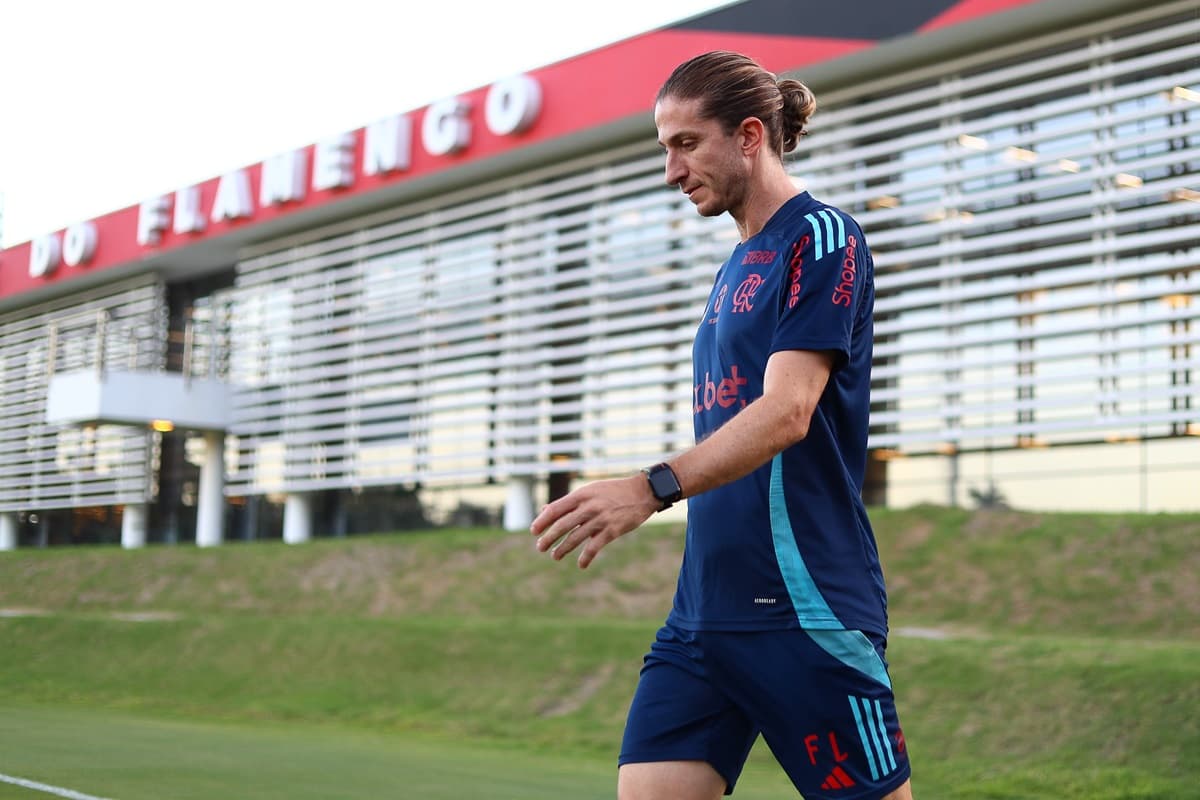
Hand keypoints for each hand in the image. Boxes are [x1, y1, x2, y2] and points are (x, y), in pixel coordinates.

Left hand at [530, 475, 659, 568]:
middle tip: (540, 547)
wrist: (642, 492)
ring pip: (576, 537)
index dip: (543, 521)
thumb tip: (545, 510)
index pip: (556, 509)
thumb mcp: (590, 490)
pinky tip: (581, 565)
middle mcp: (589, 506)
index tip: (534, 531)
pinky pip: (594, 547)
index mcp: (582, 494)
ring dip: (563, 549)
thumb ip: (569, 502)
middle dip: (549, 538)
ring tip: (555, 556)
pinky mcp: (612, 531)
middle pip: (563, 524)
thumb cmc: (613, 491)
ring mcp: (601, 519)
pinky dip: (586, 558)